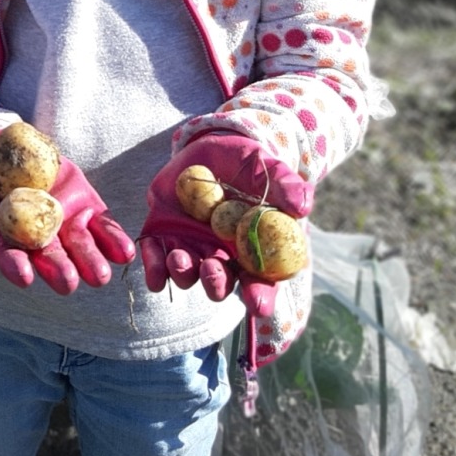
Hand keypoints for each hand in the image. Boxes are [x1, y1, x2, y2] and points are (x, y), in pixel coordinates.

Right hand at [0, 133, 134, 293]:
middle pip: (51, 258)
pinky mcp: (86, 207)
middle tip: (67, 283)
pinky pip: (103, 227)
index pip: (12, 257)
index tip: (23, 277)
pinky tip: (125, 252)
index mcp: (8, 239)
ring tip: (100, 276)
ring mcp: (65, 223)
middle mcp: (39, 238)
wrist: (6, 151)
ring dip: (91, 261)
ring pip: (80, 247)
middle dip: (59, 270)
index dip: (16, 267)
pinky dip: (113, 239)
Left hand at [139, 134, 312, 314]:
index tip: (259, 306)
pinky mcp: (163, 236)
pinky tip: (153, 276)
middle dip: (215, 283)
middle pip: (220, 282)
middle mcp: (221, 255)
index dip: (260, 295)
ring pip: (186, 274)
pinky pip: (155, 260)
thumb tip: (302, 207)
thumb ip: (287, 186)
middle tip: (213, 272)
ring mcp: (191, 247)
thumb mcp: (271, 169)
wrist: (210, 149)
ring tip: (180, 257)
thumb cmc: (249, 164)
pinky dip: (153, 268)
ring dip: (183, 273)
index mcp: (253, 249)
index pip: (260, 281)